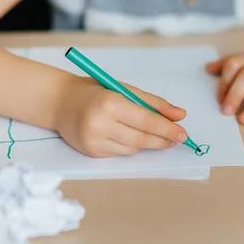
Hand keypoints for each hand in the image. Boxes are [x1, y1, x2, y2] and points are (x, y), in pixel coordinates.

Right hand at [53, 77, 187, 156]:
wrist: (60, 102)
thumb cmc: (96, 92)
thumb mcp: (125, 89)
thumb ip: (154, 103)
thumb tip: (180, 116)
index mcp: (109, 103)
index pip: (146, 120)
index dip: (167, 129)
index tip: (183, 134)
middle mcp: (100, 124)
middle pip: (141, 139)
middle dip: (163, 140)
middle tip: (178, 138)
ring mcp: (94, 141)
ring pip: (133, 149)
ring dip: (147, 143)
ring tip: (151, 132)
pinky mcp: (91, 153)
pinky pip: (121, 153)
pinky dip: (131, 146)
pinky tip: (127, 135)